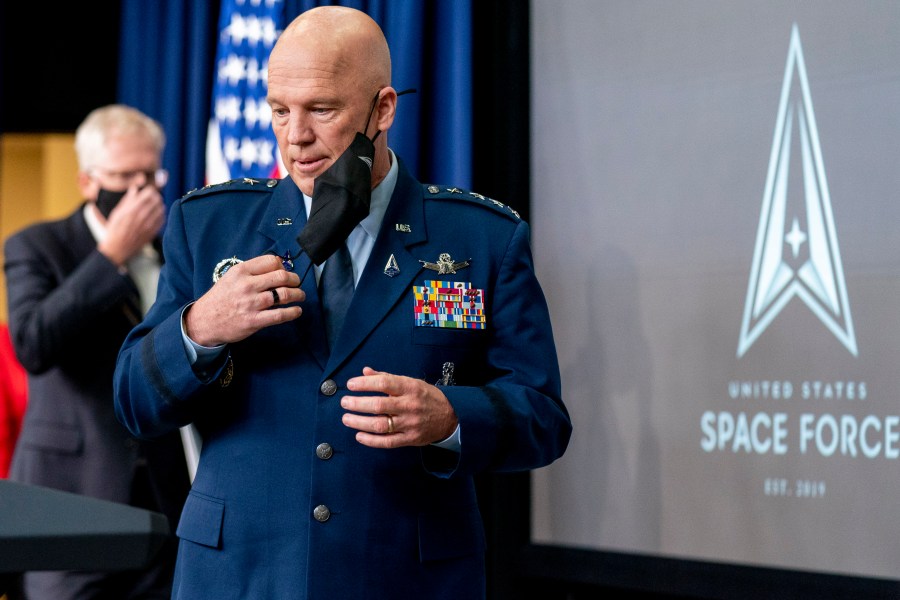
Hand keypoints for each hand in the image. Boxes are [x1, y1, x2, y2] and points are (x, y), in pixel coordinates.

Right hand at [97, 184, 165, 265]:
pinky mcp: (153, 232)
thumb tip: (135, 188)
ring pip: (161, 209)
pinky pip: (162, 219)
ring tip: (154, 205)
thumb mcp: (117, 213)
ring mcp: (148, 225)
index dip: (150, 190)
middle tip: (153, 197)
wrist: (118, 249)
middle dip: (155, 196)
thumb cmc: (115, 229)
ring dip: (159, 205)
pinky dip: (161, 214)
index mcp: (131, 210)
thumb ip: (127, 200)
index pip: (148, 194)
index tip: (148, 191)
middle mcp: (141, 217)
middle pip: (156, 200)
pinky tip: (156, 214)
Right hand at [184, 254, 304, 345]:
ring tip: (300, 296)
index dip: (283, 266)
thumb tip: (278, 267)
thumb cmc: (220, 298)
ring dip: (298, 294)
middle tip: (297, 283)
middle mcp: (247, 285)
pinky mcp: (254, 321)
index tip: (285, 271)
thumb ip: (252, 272)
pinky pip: (280, 315)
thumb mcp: (231, 278)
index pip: (271, 261)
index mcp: (241, 271)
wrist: (204, 321)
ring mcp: (251, 303)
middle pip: (281, 276)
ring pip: (284, 295)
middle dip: (295, 279)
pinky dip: (293, 312)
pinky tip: (297, 311)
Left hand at [341, 366, 458, 447]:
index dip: (364, 384)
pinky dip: (371, 440)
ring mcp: (410, 423)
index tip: (350, 385)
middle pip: (379, 405)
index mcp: (410, 388)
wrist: (451, 416)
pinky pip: (387, 442)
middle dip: (357, 404)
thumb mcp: (411, 382)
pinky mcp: (410, 439)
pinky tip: (359, 435)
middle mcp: (410, 405)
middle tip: (344, 402)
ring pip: (380, 425)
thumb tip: (365, 371)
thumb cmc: (427, 397)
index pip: (384, 383)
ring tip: (346, 419)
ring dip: (360, 422)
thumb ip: (387, 377)